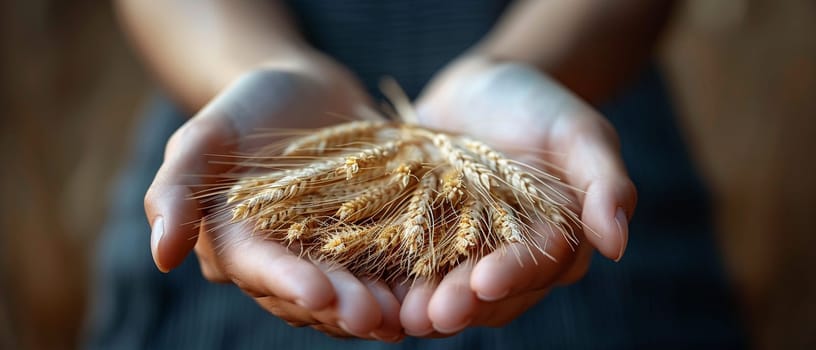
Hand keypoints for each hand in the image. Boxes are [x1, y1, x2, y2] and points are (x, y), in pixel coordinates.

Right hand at [143, 61, 403, 340]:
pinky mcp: (366, 238)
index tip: (319, 294)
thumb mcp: (203, 136)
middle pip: (311, 293)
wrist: (302, 89)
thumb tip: (161, 255)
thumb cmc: (244, 108)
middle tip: (374, 317)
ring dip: (377, 307)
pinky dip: (404, 281)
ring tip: (406, 316)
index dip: (289, 284)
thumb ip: (177, 189)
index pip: (261, 271)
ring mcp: (327, 253)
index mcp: (239, 243)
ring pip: (350, 291)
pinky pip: (385, 266)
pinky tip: (428, 290)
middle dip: (342, 306)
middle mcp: (284, 259)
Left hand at [399, 56, 636, 335]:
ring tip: (401, 317)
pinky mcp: (425, 240)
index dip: (513, 275)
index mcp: (554, 239)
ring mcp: (464, 252)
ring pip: (448, 289)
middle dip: (462, 303)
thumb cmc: (538, 105)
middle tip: (432, 316)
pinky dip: (394, 284)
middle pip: (490, 291)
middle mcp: (510, 256)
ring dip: (425, 306)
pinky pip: (409, 267)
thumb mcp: (578, 131)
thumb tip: (618, 244)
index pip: (538, 265)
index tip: (485, 281)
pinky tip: (374, 294)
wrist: (481, 88)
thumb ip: (604, 182)